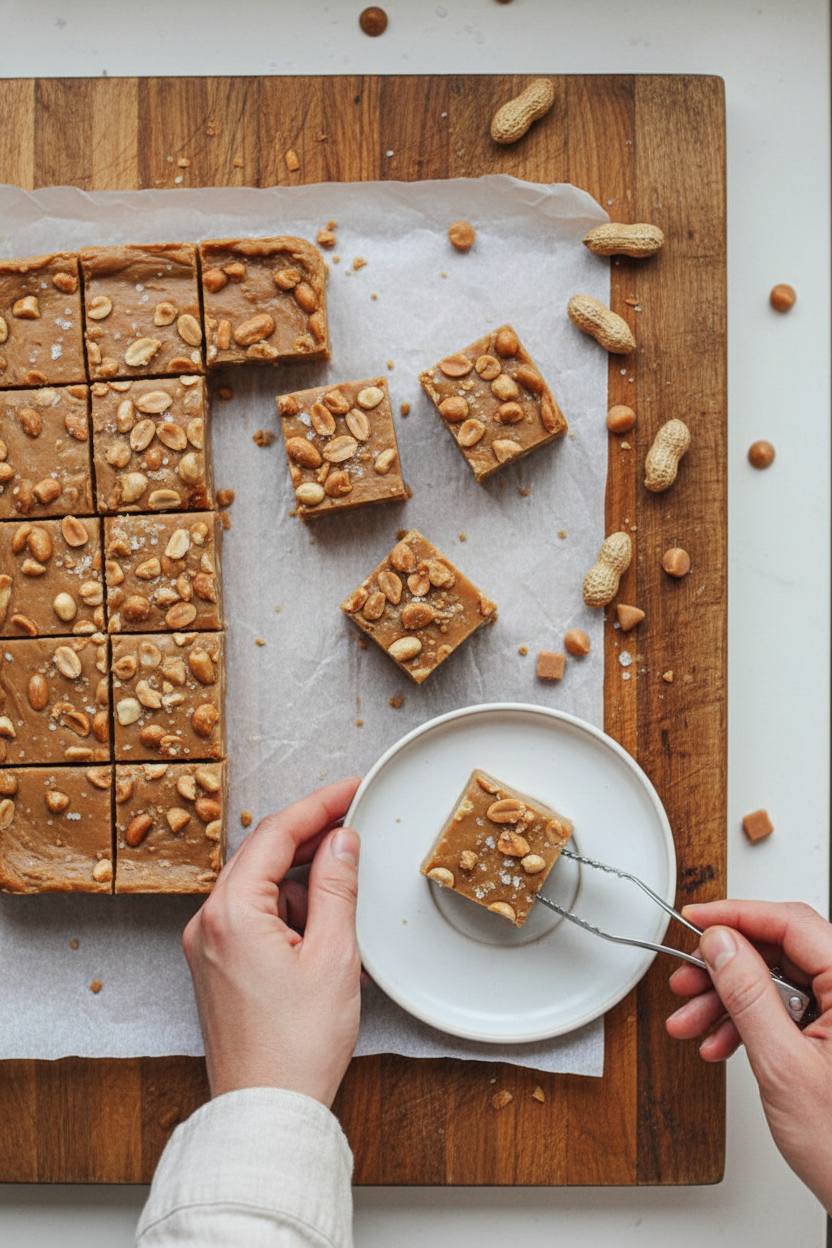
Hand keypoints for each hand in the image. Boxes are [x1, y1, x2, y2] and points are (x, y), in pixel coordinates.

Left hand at [183, 777, 361, 1107]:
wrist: (267, 1112)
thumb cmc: (296, 1046)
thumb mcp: (333, 956)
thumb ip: (337, 887)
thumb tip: (341, 841)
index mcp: (231, 913)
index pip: (276, 833)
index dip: (319, 805)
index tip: (351, 789)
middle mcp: (208, 923)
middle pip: (264, 856)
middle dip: (312, 840)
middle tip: (355, 825)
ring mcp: (209, 946)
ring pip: (262, 887)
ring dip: (304, 885)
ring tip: (344, 910)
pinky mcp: (218, 967)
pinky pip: (256, 918)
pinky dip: (291, 914)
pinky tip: (324, 934)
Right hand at [666, 900, 831, 1212]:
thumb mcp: (784, 1065)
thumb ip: (749, 996)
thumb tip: (721, 945)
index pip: (792, 925)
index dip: (737, 916)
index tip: (696, 919)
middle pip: (780, 951)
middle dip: (725, 968)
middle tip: (686, 979)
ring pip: (776, 981)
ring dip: (728, 1000)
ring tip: (691, 1022)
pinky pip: (784, 1009)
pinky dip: (748, 1022)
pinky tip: (721, 1043)